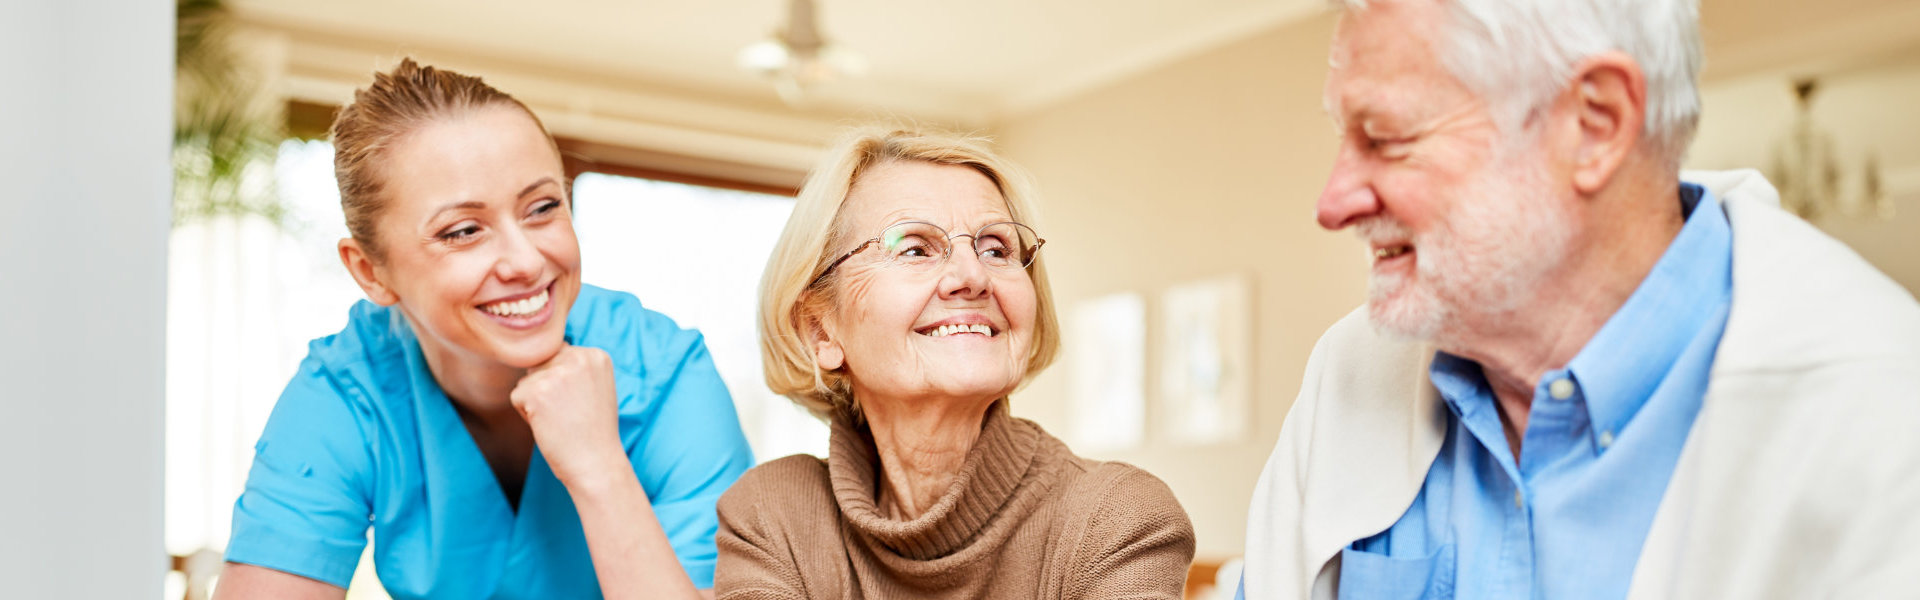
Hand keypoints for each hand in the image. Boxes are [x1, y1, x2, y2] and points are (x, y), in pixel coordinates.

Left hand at [510, 345, 628, 489]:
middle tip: (569, 414)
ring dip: (536, 401)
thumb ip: (575, 368)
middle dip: (547, 389)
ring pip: (528, 380)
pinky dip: (527, 415)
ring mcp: (556, 373)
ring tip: (560, 420)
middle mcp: (578, 356)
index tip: (581, 404)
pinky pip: (517, 397)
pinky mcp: (536, 391)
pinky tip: (549, 425)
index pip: (559, 356)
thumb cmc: (594, 432)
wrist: (597, 464)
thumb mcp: (596, 388)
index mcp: (596, 354)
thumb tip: (539, 358)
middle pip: (541, 365)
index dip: (564, 383)